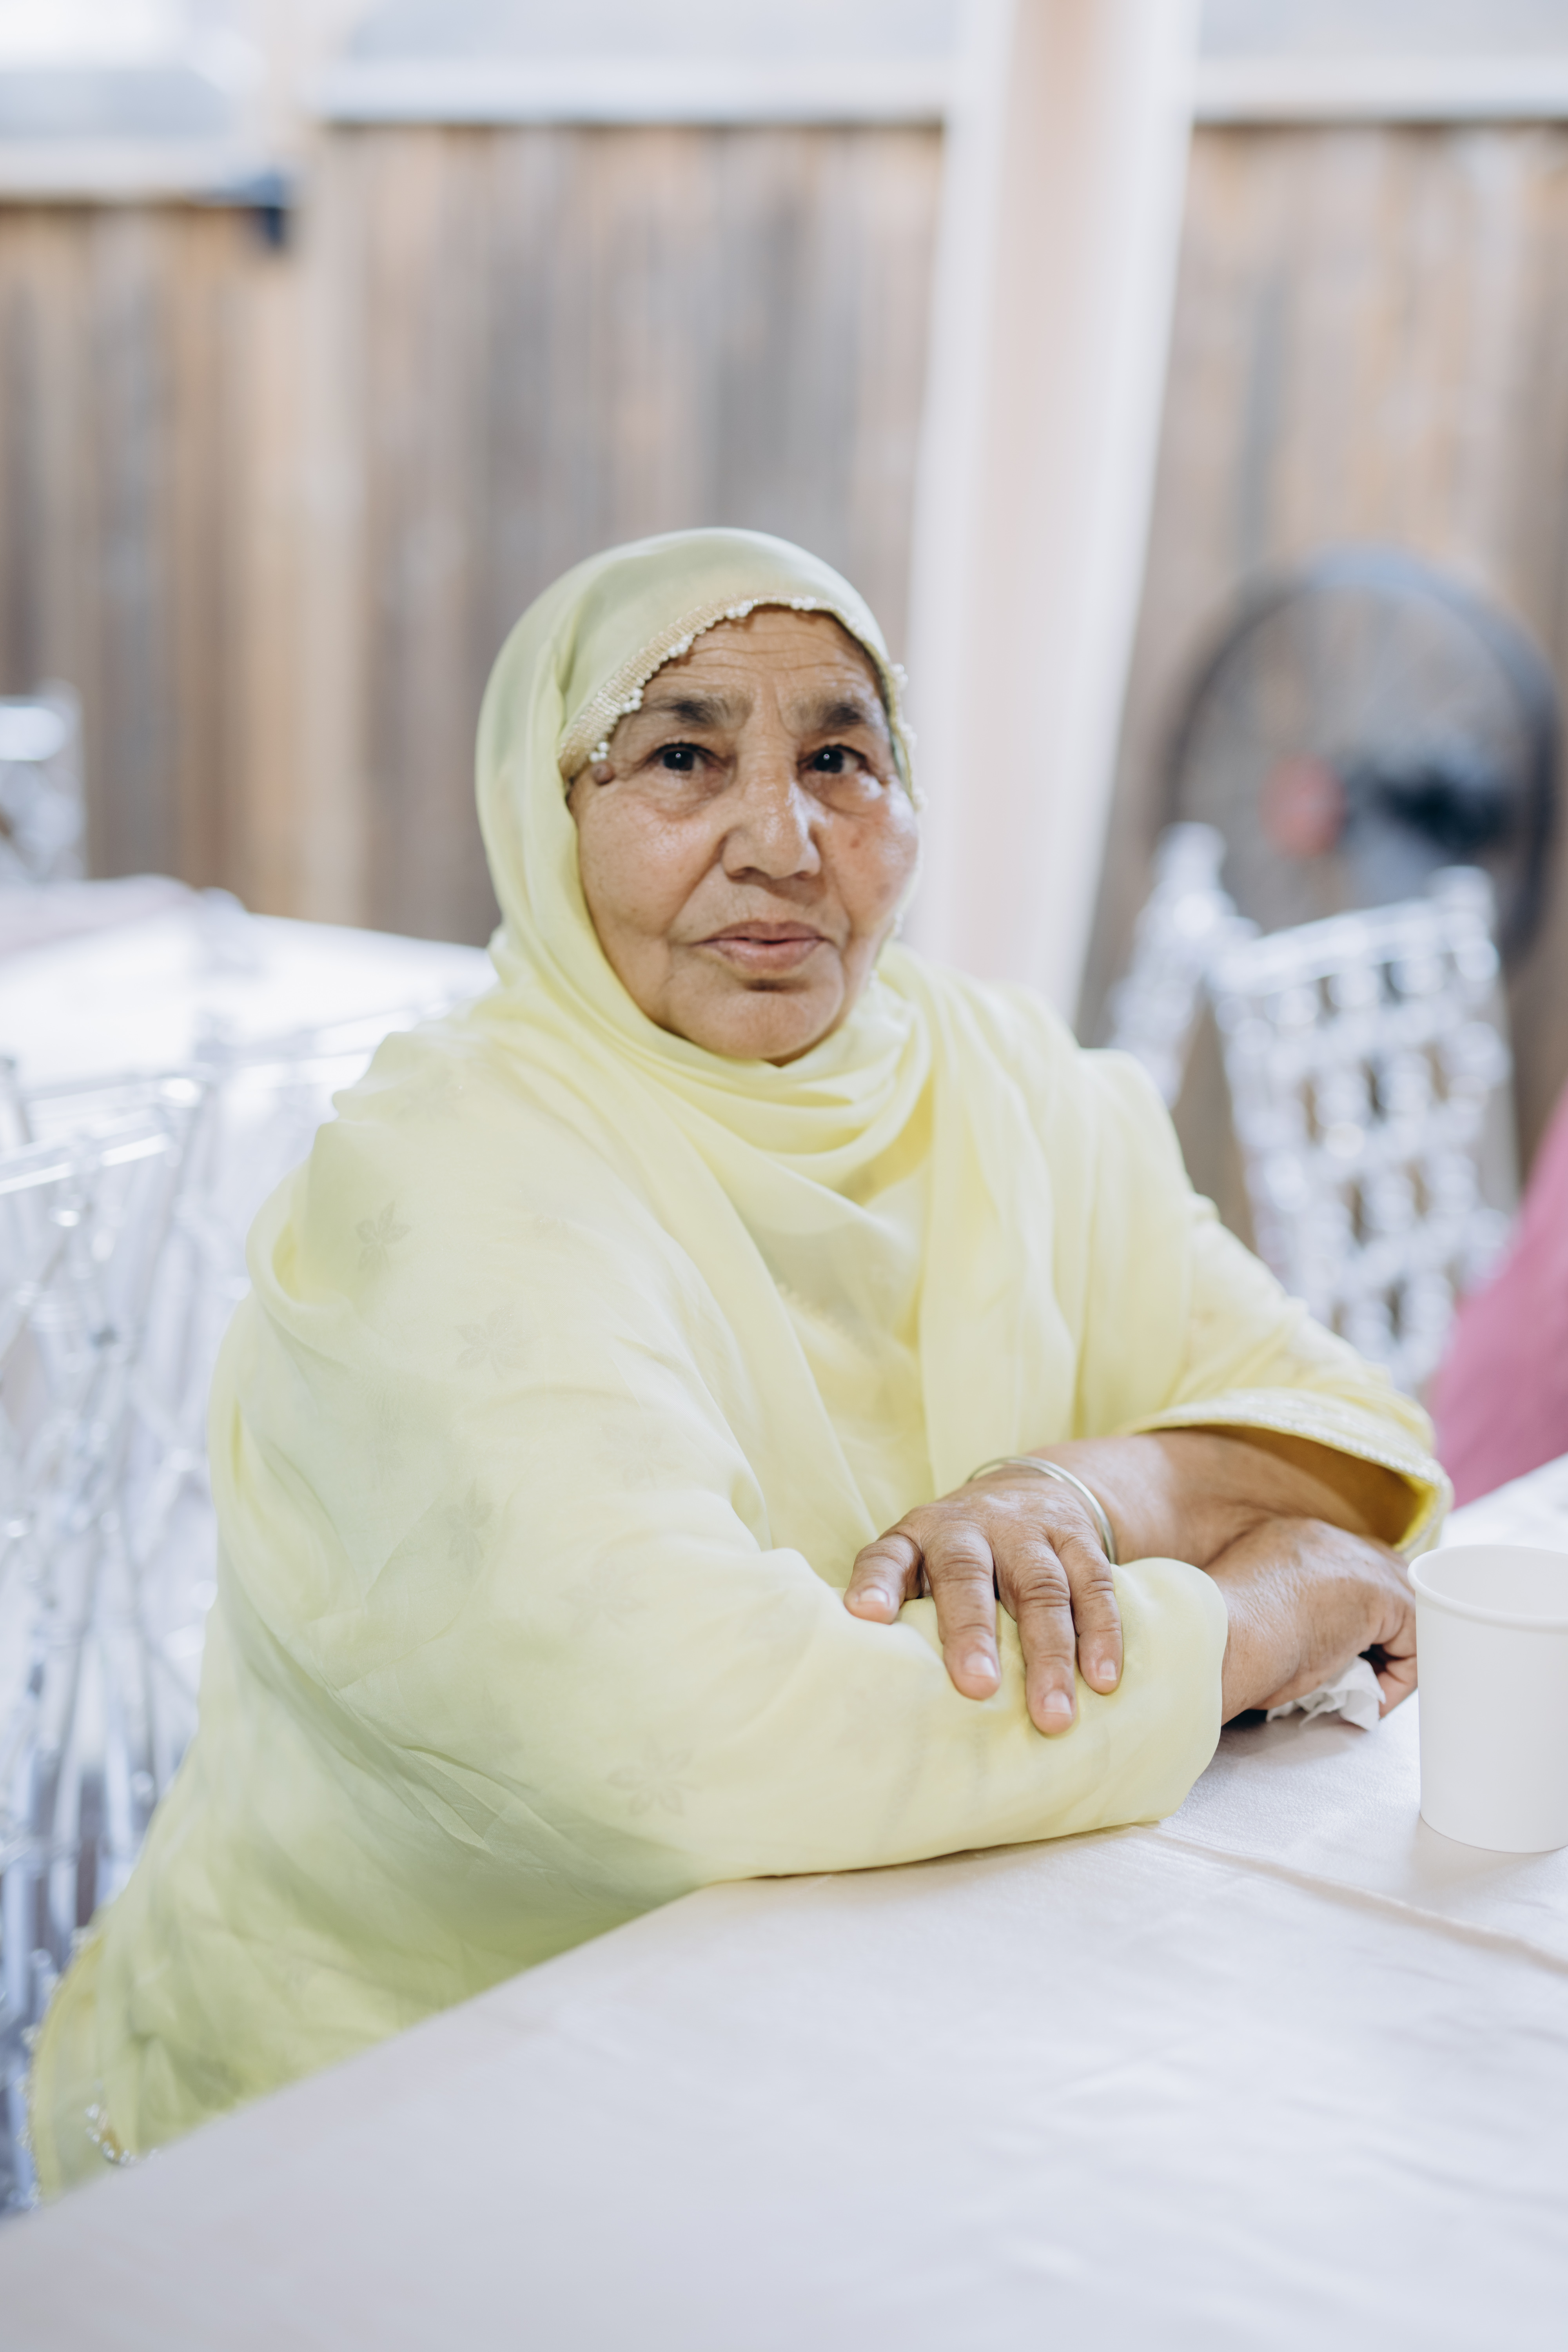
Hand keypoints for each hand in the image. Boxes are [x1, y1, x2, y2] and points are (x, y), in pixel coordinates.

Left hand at [844, 1468, 1120, 1736]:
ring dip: (1049, 1653)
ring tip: (1053, 1715)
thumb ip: (906, 1611)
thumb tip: (883, 1687)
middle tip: (975, 1687)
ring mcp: (1027, 1531)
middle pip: (967, 1573)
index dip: (877, 1583)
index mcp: (918, 1537)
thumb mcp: (922, 1564)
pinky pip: (1093, 1586)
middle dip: (972, 1632)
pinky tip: (1102, 1679)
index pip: (888, 1556)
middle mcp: (969, 1528)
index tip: (866, 1615)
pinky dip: (1101, 1634)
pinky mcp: (1078, 1540)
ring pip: (1040, 1587)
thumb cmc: (960, 1555)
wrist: (1032, 1490)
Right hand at [1206, 1516, 1416, 1720]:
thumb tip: (1314, 1650)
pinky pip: (1416, 1636)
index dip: (1355, 1616)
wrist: (1215, 1644)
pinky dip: (1402, 1674)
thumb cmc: (1219, 1647)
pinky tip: (1370, 1698)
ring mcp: (1352, 1559)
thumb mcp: (1254, 1622)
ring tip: (1368, 1689)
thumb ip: (1287, 1619)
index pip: (1345, 1568)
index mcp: (1285, 1542)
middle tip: (1366, 1674)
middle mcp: (1322, 1539)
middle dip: (1385, 1626)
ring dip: (1394, 1650)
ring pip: (1407, 1604)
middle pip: (1385, 1574)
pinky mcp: (1377, 1591)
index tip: (1343, 1657)